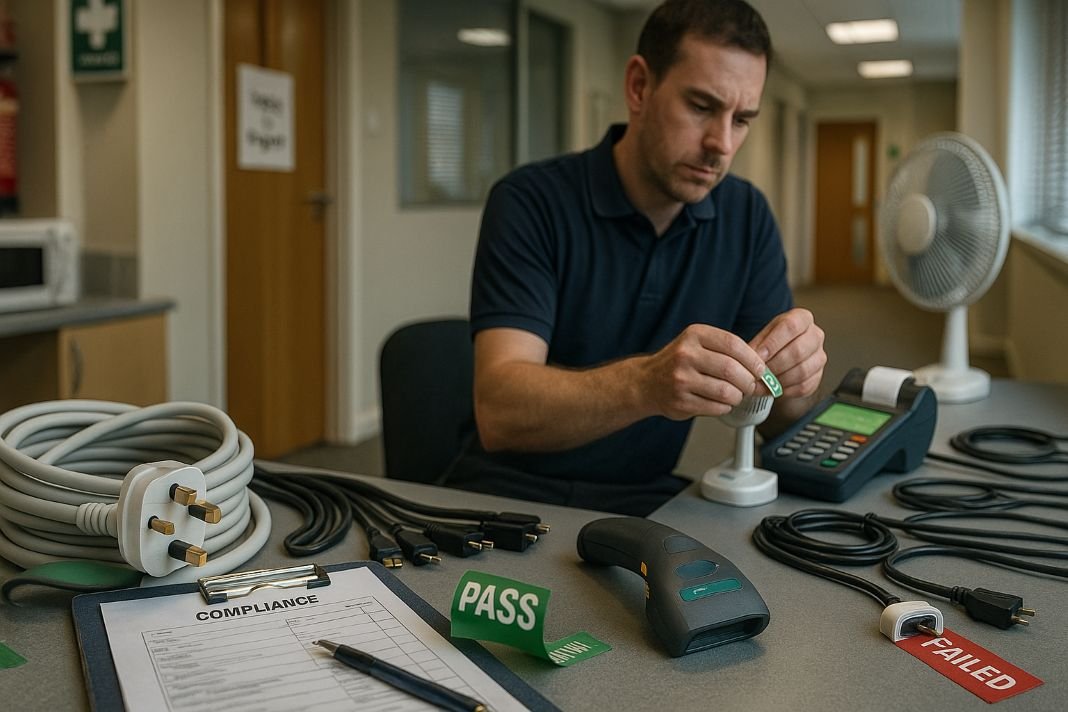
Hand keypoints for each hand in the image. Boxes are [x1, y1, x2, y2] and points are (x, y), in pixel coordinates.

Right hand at [638, 324, 766, 419]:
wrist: (647, 382)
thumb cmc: (680, 363)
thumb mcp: (698, 344)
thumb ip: (726, 350)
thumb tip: (762, 368)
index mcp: (694, 335)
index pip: (733, 344)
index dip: (753, 359)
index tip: (761, 369)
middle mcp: (686, 354)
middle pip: (732, 370)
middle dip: (748, 381)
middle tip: (750, 386)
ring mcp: (681, 379)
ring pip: (726, 392)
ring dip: (737, 396)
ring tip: (734, 394)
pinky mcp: (681, 401)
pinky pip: (716, 407)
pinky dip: (724, 407)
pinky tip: (719, 402)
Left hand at [748, 308, 825, 398]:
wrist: (781, 357)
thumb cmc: (772, 343)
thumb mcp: (762, 337)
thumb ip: (757, 345)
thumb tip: (751, 358)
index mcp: (802, 318)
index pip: (790, 327)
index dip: (773, 343)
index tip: (758, 355)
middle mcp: (815, 335)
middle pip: (798, 351)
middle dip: (775, 364)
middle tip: (760, 372)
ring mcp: (819, 356)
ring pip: (802, 371)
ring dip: (780, 379)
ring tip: (764, 381)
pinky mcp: (818, 376)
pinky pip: (804, 386)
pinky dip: (786, 389)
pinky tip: (774, 388)